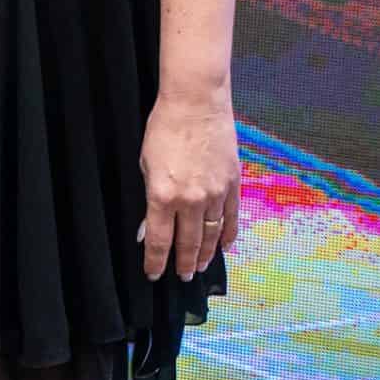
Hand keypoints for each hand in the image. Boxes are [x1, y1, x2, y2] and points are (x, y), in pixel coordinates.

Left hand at [140, 89, 239, 280]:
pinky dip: (228, 234)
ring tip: (199, 267)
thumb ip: (151, 198)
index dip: (155, 260)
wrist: (196, 103)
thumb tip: (150, 227)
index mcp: (163, 195)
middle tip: (181, 276)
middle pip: (188, 242)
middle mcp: (192, 200)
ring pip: (211, 234)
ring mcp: (216, 194)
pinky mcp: (233, 184)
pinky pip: (231, 217)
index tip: (153, 273)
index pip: (159, 239)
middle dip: (183, 262)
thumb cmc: (164, 128)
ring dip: (205, 254)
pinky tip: (224, 246)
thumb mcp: (146, 164)